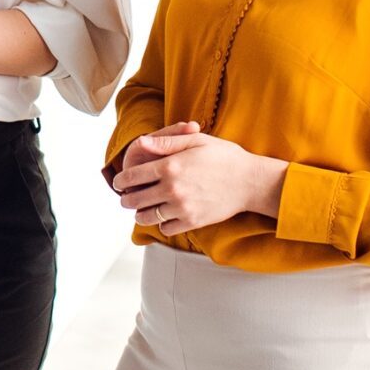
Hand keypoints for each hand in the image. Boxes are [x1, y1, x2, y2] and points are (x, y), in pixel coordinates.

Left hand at [112, 124, 286, 237]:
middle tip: (126, 198)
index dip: (121, 180)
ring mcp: (182, 207)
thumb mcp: (196, 141)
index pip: (132, 176)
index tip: (119, 182)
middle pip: (135, 199)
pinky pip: (165, 228)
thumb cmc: (225, 157)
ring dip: (140, 214)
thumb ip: (166, 142)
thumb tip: (141, 143)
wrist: (251, 182)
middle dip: (126, 198)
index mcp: (170, 166)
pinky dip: (161, 224)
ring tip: (141, 210)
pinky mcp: (192, 222)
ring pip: (147, 217)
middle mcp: (172, 188)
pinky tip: (164, 216)